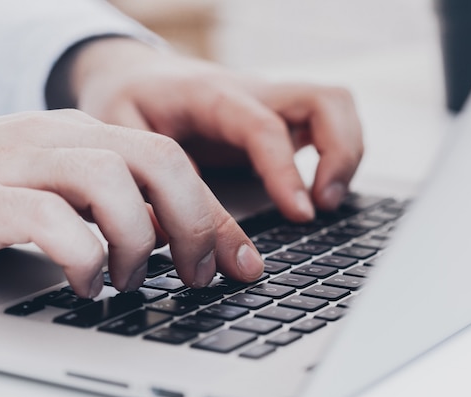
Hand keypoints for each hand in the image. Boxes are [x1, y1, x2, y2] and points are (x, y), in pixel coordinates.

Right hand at [0, 110, 263, 297]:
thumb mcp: (67, 190)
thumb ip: (121, 205)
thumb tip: (183, 239)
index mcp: (87, 134)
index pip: (172, 161)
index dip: (214, 213)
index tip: (240, 260)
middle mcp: (59, 138)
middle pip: (157, 159)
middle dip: (193, 221)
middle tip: (196, 272)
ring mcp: (18, 162)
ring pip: (109, 181)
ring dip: (136, 240)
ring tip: (129, 279)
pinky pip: (50, 220)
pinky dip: (82, 258)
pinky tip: (83, 283)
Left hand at [60, 37, 363, 221]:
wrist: (135, 74)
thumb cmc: (128, 103)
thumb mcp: (123, 139)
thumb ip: (155, 187)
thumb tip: (184, 248)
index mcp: (212, 95)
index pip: (265, 127)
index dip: (287, 171)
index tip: (300, 214)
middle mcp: (252, 93)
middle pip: (325, 100)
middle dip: (341, 153)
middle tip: (322, 205)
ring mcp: (269, 103)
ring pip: (335, 107)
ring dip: (346, 153)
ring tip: (325, 202)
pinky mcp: (277, 117)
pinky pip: (325, 123)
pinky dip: (336, 154)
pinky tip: (316, 190)